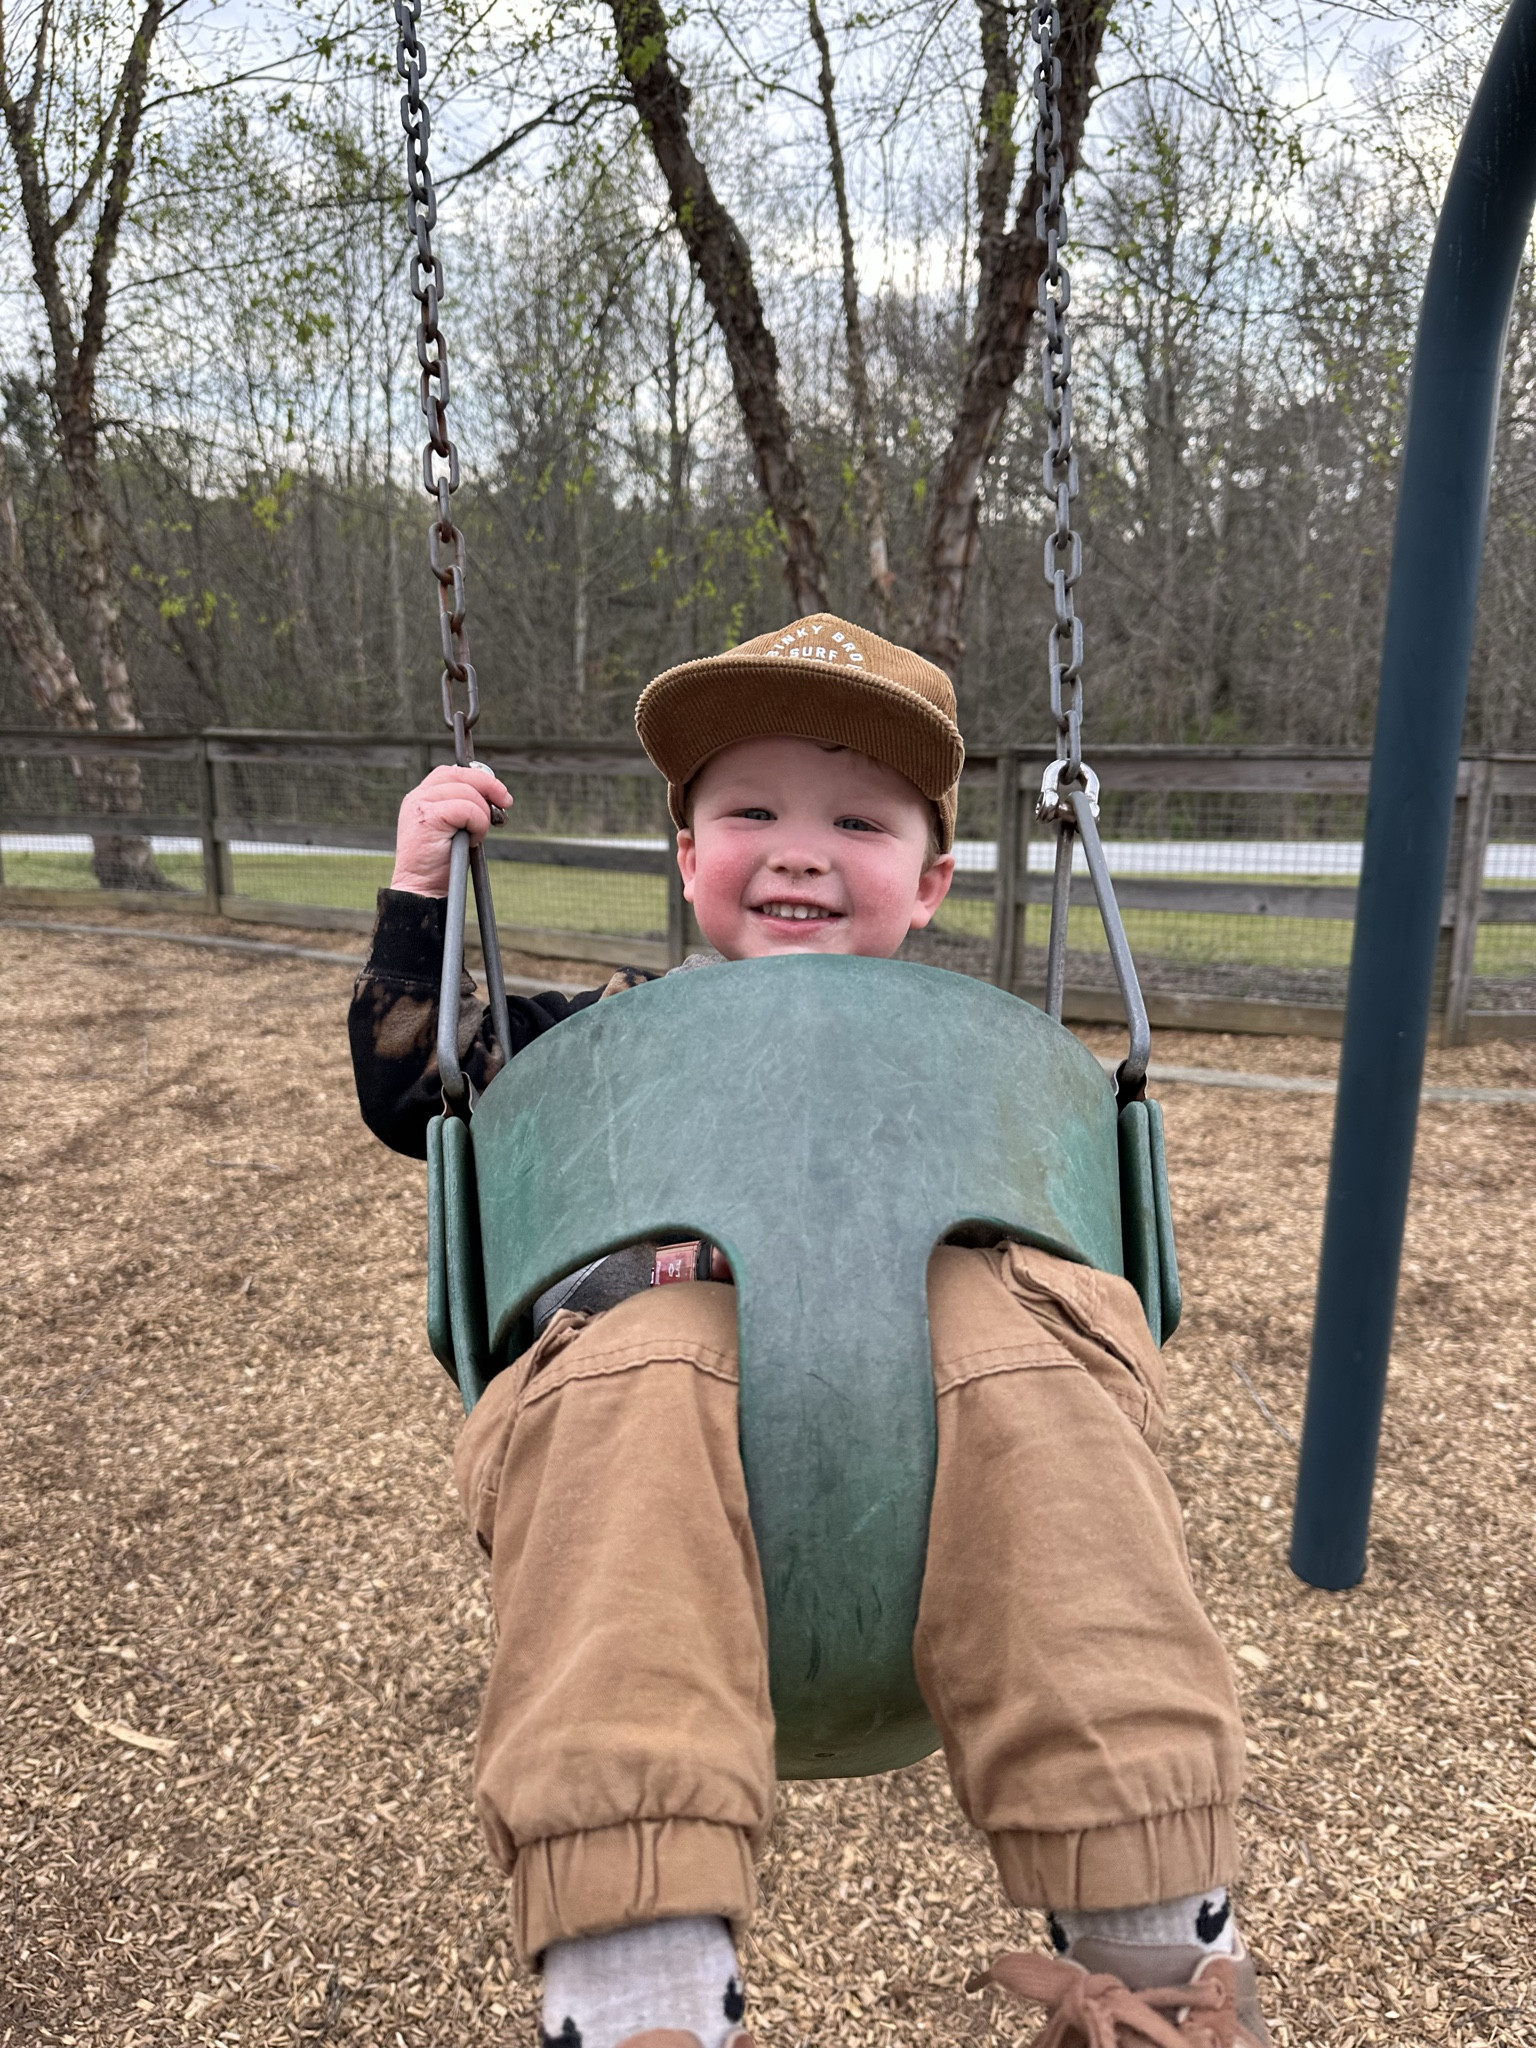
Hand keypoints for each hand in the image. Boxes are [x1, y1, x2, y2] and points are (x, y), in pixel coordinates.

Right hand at [390, 762, 511, 896]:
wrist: (422, 890)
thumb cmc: (441, 864)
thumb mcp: (455, 828)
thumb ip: (465, 806)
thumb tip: (495, 793)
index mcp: (422, 797)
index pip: (453, 772)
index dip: (481, 778)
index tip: (501, 795)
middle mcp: (417, 797)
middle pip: (462, 776)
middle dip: (490, 788)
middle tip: (505, 805)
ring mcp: (420, 805)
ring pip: (469, 795)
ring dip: (483, 817)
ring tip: (474, 837)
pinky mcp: (428, 818)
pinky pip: (467, 810)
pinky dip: (478, 825)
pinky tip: (471, 841)